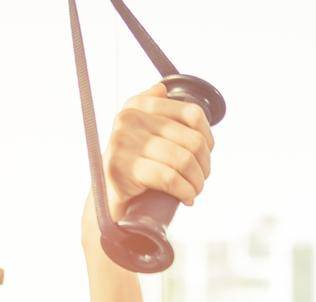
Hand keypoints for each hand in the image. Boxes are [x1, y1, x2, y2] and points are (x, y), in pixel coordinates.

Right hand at [81, 81, 215, 249]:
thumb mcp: (143, 134)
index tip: (204, 156)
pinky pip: (169, 178)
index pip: (192, 113)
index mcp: (139, 106)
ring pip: (184, 160)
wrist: (108, 198)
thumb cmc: (133, 168)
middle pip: (192, 140)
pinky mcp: (122, 168)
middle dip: (204, 166)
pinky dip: (185, 192)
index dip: (207, 138)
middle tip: (199, 180)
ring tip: (193, 191)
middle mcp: (129, 118)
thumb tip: (162, 89)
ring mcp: (124, 142)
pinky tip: (186, 198)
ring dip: (196, 182)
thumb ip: (153, 109)